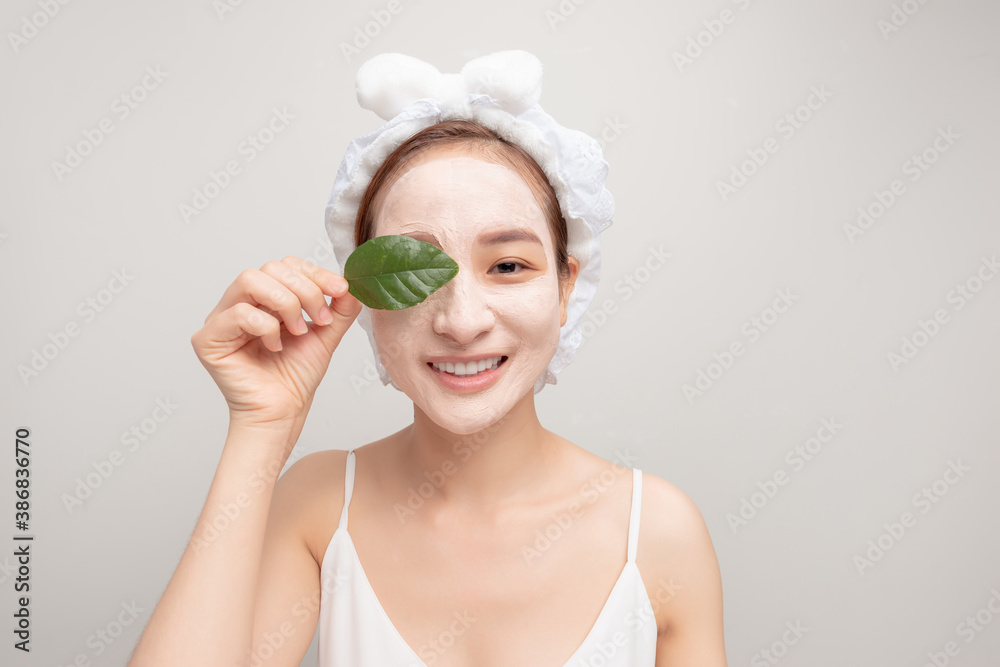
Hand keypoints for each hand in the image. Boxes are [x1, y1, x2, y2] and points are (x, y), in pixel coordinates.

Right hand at [190, 256, 361, 429]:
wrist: (283, 412)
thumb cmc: (296, 376)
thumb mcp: (325, 334)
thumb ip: (338, 308)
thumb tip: (351, 283)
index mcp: (264, 298)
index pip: (285, 266)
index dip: (314, 273)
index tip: (340, 290)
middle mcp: (239, 303)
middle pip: (269, 268)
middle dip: (305, 290)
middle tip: (320, 318)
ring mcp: (220, 319)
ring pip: (249, 280)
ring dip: (285, 302)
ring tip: (299, 331)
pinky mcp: (207, 339)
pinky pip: (238, 313)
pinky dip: (266, 327)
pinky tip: (276, 346)